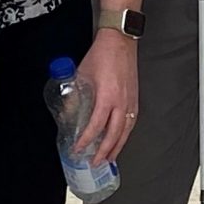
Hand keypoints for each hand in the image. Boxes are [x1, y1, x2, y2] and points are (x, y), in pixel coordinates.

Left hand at [72, 31, 140, 165]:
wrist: (119, 41)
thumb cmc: (102, 55)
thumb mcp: (81, 76)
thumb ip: (75, 97)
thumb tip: (68, 114)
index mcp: (107, 96)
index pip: (96, 125)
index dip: (86, 140)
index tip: (78, 149)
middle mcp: (121, 101)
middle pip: (114, 134)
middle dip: (104, 151)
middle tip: (96, 162)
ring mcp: (130, 101)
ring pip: (125, 131)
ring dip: (117, 147)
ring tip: (110, 158)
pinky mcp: (135, 98)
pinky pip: (131, 122)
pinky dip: (125, 135)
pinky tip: (120, 140)